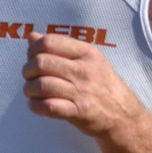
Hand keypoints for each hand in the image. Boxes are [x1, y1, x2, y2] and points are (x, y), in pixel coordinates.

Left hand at [21, 32, 142, 137]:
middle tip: (29, 77)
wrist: (124, 116)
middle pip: (41, 63)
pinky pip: (48, 107)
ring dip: (29, 90)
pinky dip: (35, 106)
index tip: (31, 58)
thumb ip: (60, 48)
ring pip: (41, 85)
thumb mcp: (87, 60)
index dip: (33, 50)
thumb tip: (32, 36)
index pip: (49, 42)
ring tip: (31, 92)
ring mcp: (82, 91)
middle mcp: (84, 70)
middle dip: (27, 70)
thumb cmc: (102, 85)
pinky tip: (35, 105)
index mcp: (86, 52)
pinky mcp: (79, 112)